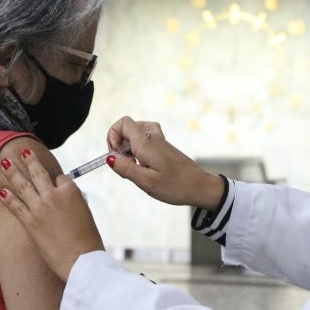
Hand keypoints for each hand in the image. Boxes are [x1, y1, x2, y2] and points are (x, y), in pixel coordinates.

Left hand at [0, 149, 104, 281]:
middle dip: (30, 160)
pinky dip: (7, 197)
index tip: (58, 184)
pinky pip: (15, 205)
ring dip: (13, 172)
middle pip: (38, 173)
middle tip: (23, 152)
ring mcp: (39, 208)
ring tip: (5, 162)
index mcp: (71, 191)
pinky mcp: (29, 222)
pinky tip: (0, 190)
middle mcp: (53, 195)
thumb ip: (73, 201)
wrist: (80, 259)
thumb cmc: (88, 239)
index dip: (59, 181)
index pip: (61, 178)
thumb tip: (63, 196)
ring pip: (23, 184)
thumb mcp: (85, 213)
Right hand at [106, 116, 223, 211]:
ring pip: (135, 136)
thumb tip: (109, 157)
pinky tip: (142, 165)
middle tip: (125, 166)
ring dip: (128, 149)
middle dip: (118, 146)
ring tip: (134, 168)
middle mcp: (153, 137)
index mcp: (147, 143)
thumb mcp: (146, 182)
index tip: (114, 154)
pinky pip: (144, 141)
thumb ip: (126, 168)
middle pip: (127, 129)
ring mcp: (159, 141)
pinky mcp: (163, 147)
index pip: (123, 123)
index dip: (112, 135)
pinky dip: (138, 150)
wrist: (200, 186)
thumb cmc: (176, 186)